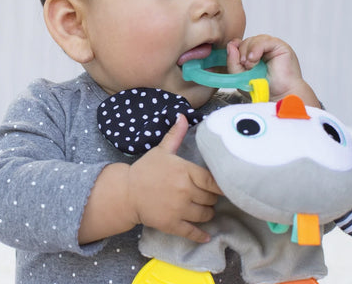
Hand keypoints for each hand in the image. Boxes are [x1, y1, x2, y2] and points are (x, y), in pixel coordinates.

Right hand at [127, 114, 222, 242]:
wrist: (127, 192)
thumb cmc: (146, 169)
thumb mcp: (161, 150)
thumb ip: (175, 135)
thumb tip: (183, 116)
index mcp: (185, 172)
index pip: (213, 181)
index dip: (221, 185)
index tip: (224, 185)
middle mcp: (185, 191)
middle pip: (211, 198)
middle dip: (212, 197)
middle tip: (209, 195)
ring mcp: (179, 209)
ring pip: (205, 215)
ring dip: (208, 212)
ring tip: (205, 208)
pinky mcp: (172, 224)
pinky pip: (192, 232)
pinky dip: (201, 235)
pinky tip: (207, 235)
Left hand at [226, 35, 320, 106]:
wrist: (280, 96)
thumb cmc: (264, 89)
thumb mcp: (241, 77)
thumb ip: (232, 62)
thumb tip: (230, 45)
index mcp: (253, 55)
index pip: (239, 45)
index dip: (235, 50)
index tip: (236, 61)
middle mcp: (262, 50)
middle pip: (245, 41)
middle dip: (241, 52)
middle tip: (244, 66)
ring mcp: (271, 47)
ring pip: (253, 39)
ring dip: (248, 52)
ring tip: (250, 66)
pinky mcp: (279, 46)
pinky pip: (264, 41)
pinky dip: (256, 49)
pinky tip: (254, 59)